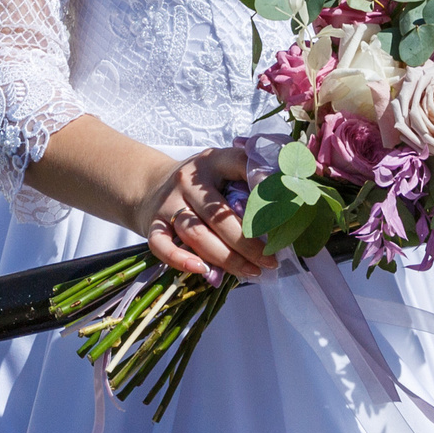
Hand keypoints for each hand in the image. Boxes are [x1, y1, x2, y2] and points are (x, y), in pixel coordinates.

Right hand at [138, 146, 273, 280]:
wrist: (149, 183)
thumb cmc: (199, 183)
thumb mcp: (222, 169)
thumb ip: (246, 181)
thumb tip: (284, 208)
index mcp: (212, 161)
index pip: (239, 165)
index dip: (262, 185)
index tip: (284, 208)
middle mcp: (188, 181)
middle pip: (219, 215)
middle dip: (248, 243)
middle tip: (270, 260)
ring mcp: (168, 203)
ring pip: (196, 234)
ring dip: (226, 258)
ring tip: (251, 271)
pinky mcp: (152, 224)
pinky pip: (162, 246)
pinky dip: (181, 260)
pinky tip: (204, 271)